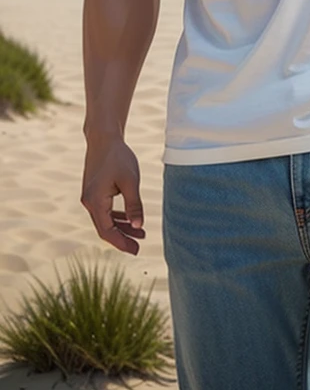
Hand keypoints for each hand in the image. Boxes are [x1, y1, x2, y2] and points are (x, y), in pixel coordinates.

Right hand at [81, 136, 145, 254]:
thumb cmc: (119, 157)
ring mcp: (90, 197)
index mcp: (95, 201)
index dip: (121, 243)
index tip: (136, 251)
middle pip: (105, 228)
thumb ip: (134, 205)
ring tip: (140, 233)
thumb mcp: (131, 181)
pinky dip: (117, 216)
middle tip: (139, 246)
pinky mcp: (94, 192)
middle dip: (122, 238)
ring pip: (105, 220)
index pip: (107, 231)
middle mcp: (89, 202)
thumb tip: (139, 226)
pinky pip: (105, 210)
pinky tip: (130, 219)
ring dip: (121, 227)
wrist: (104, 138)